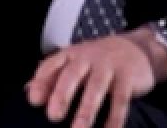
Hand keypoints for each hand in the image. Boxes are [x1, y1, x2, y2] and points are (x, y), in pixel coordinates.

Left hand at [25, 27, 166, 127]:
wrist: (138, 48)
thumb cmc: (98, 60)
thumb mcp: (74, 61)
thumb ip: (52, 76)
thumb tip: (28, 92)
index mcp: (70, 55)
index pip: (51, 66)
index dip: (41, 82)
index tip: (33, 100)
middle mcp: (87, 58)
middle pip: (72, 75)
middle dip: (62, 95)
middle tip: (53, 116)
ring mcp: (108, 67)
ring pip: (96, 89)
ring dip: (87, 110)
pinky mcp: (127, 78)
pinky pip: (120, 100)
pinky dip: (115, 118)